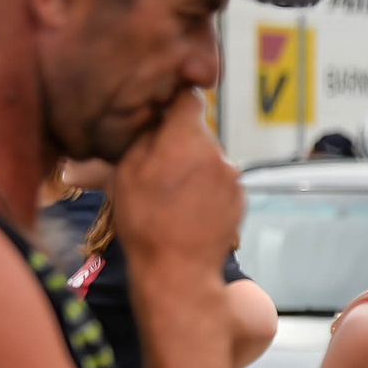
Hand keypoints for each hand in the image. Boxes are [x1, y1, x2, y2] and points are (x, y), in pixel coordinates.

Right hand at [112, 91, 241, 274]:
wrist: (179, 269)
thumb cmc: (145, 222)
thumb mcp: (126, 173)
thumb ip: (144, 137)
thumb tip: (155, 117)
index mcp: (186, 139)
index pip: (189, 99)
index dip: (175, 102)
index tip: (164, 113)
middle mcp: (216, 152)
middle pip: (199, 132)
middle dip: (181, 142)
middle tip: (160, 168)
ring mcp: (233, 176)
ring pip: (210, 158)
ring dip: (195, 166)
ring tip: (174, 195)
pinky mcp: (242, 197)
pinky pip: (222, 180)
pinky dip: (209, 187)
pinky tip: (192, 208)